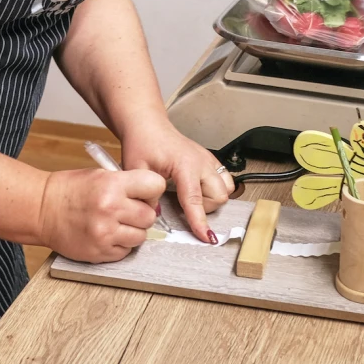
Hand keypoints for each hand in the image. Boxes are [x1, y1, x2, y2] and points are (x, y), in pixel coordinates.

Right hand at [37, 167, 165, 262]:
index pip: (155, 186)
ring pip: (140, 237)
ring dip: (132, 232)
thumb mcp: (100, 175)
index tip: (146, 194)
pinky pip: (125, 252)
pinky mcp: (99, 252)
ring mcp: (105, 233)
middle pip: (150, 216)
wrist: (42, 209)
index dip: (152, 191)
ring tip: (116, 223)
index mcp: (112, 184)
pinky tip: (107, 234)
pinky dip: (120, 245)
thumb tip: (151, 198)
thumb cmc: (70, 189)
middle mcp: (111, 209)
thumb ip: (127, 184)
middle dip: (142, 214)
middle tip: (128, 211)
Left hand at [120, 121, 234, 243]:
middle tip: (184, 205)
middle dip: (206, 207)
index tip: (206, 237)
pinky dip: (217, 189)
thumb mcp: (137, 169)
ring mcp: (208, 160)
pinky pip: (225, 179)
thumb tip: (156, 215)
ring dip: (213, 198)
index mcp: (184, 164)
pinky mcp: (210, 160)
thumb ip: (146, 194)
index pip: (194, 199)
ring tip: (192, 196)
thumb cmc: (142, 143)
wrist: (148, 125)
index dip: (200, 220)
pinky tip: (199, 189)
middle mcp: (202, 162)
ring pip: (226, 188)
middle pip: (219, 196)